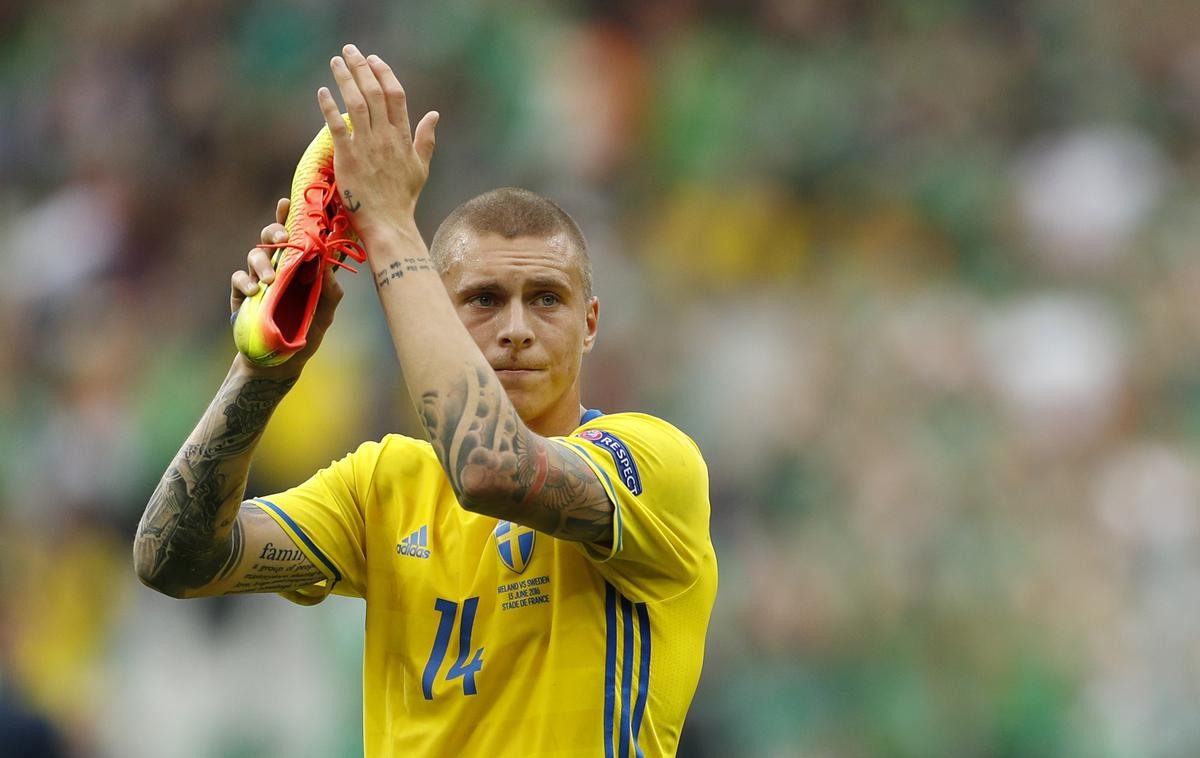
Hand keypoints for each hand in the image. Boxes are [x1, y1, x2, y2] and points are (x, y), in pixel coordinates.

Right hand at [230, 198, 344, 375]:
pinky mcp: (242, 294)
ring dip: (262, 261)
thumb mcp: (324, 316)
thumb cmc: (305, 334)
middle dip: (276, 230)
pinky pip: (239, 278)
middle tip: (283, 238)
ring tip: (270, 278)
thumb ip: (330, 293)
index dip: (294, 218)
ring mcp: (259, 278)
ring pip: (255, 253)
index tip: (290, 203)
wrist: (280, 363)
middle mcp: (279, 266)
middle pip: (272, 236)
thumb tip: (328, 266)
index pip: (298, 236)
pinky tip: (254, 290)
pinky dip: (246, 281)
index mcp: (299, 266)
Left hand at [318, 43, 438, 240]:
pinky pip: (337, 127)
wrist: (389, 223)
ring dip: (345, 79)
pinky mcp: (348, 158)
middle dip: (361, 68)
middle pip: (373, 93)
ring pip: (355, 103)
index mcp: (402, 137)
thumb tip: (434, 115)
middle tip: (350, 50)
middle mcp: (385, 137)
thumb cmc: (403, 199)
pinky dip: (328, 107)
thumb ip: (426, 140)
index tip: (373, 60)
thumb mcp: (421, 168)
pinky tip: (322, 91)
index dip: (384, 74)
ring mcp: (367, 146)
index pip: (395, 96)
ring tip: (336, 61)